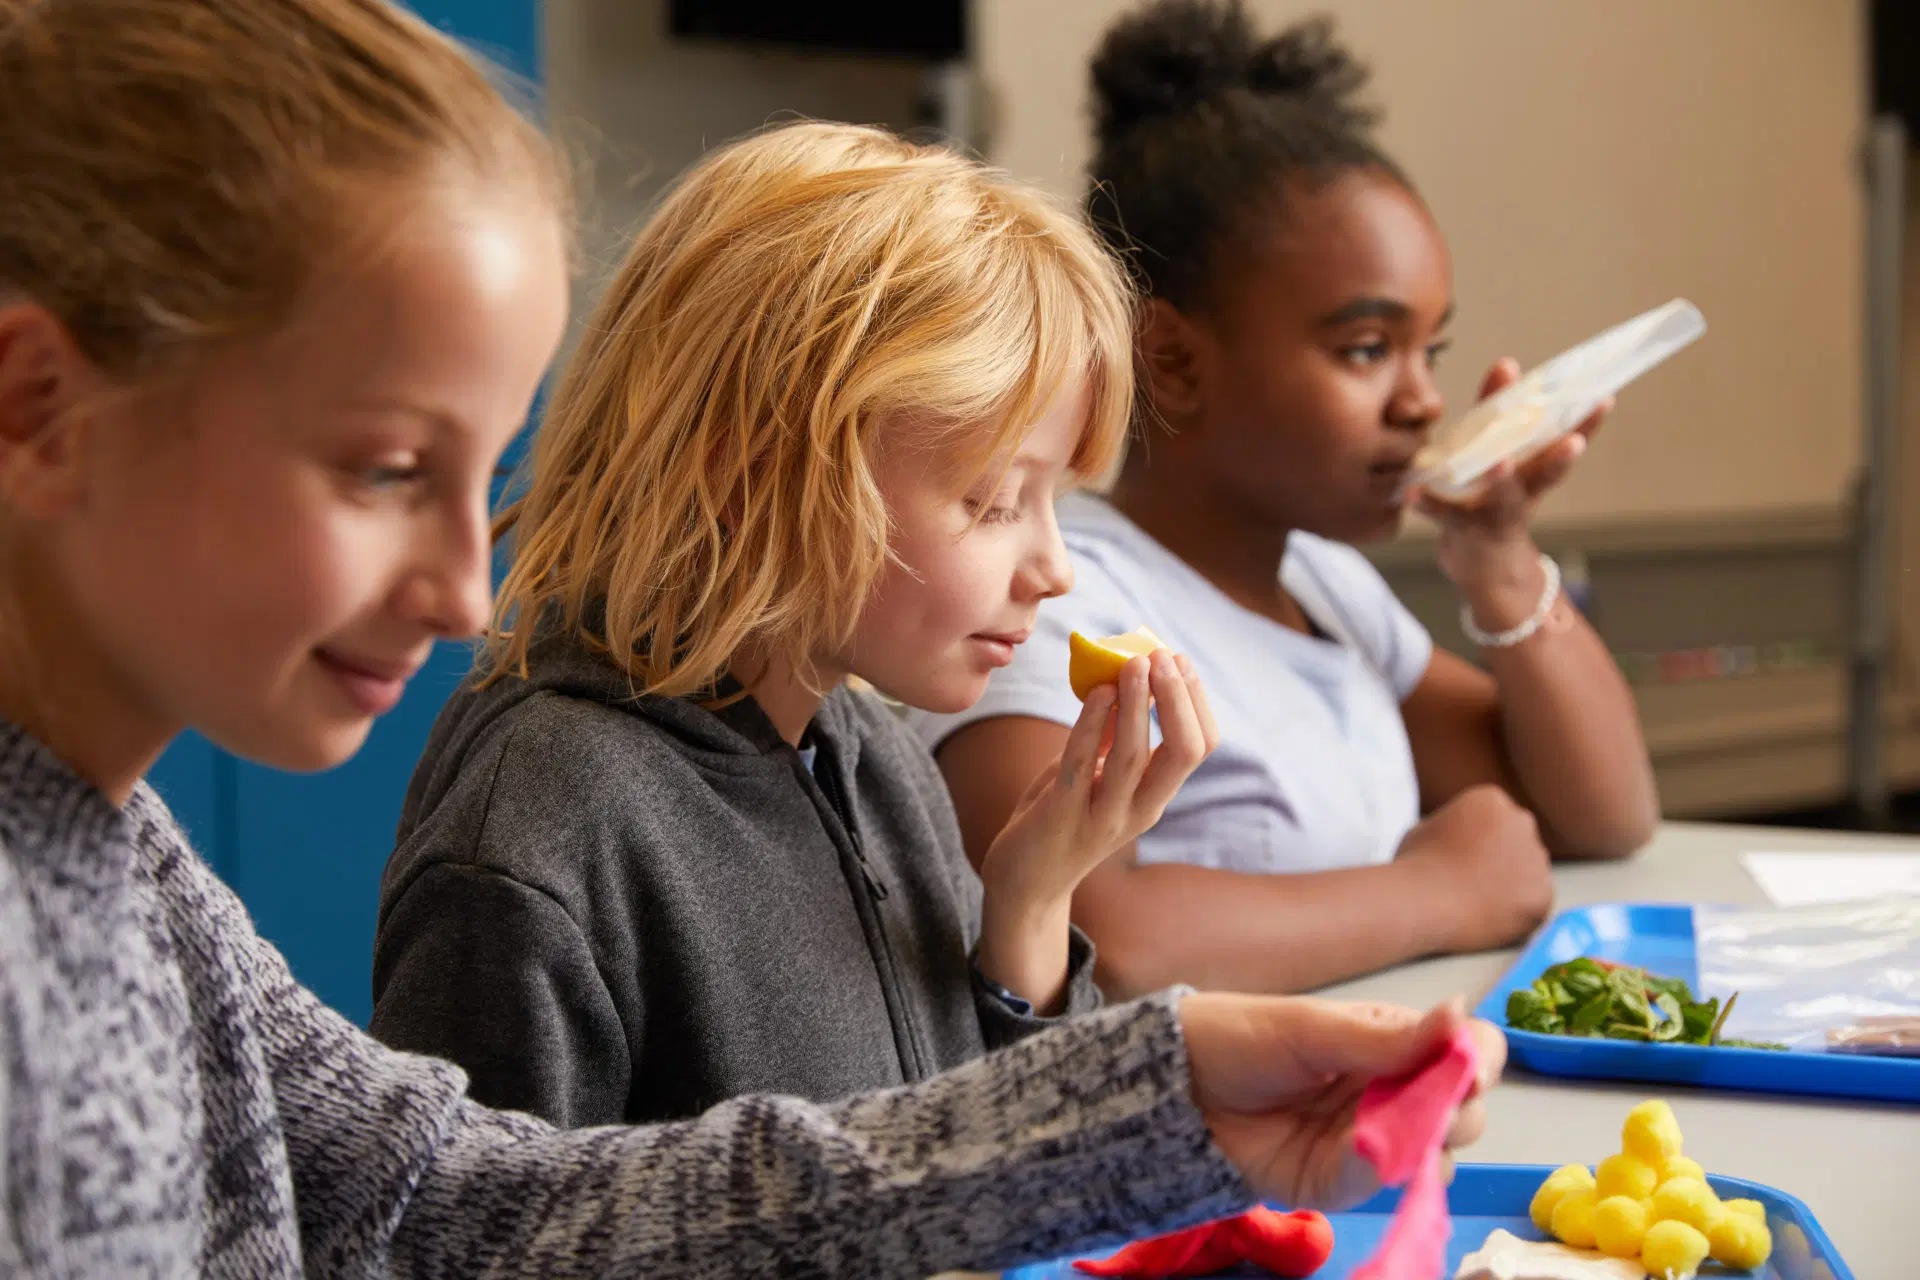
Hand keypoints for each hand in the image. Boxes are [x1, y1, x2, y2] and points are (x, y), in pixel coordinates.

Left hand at [981, 649, 1217, 907]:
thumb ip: (1111, 737)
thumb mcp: (1096, 776)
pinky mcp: (1062, 818)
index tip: (1179, 659)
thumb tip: (1126, 676)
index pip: (1200, 746)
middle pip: (1182, 752)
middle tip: (1163, 656)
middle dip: (1178, 700)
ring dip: (1137, 705)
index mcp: (1155, 796)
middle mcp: (1140, 810)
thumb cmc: (1061, 818)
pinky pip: (1080, 765)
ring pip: (1132, 757)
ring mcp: (1103, 818)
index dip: (1196, 701)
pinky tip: (1097, 693)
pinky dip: (1091, 725)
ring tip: (1134, 664)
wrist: (1025, 883)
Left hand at [1180, 993, 1505, 1209]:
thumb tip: (1460, 1014)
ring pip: (1435, 1156)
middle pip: (1465, 1112)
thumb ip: (1386, 1037)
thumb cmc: (1239, 1040)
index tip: (1472, 1072)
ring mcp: (1372, 1140)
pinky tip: (1357, 1151)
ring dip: (1422, 1145)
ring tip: (1383, 1126)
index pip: (1467, 1052)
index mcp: (1394, 1043)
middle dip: (1458, 1110)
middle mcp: (1394, 1093)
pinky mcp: (1341, 1181)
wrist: (1177, 1088)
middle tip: (1431, 1103)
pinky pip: (1380, 1184)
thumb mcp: (1311, 1030)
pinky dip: (1376, 1169)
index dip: (1480, 1062)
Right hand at [1396, 784, 1553, 953]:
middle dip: (1504, 860)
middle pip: (1520, 842)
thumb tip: (1460, 835)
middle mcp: (1521, 822)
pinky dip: (1518, 912)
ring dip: (1513, 886)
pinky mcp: (1543, 894)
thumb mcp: (1426, 829)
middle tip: (1476, 883)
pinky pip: (1535, 903)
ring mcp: (1536, 858)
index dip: (1480, 842)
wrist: (1423, 903)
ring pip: (1530, 873)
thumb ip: (1454, 828)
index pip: (1498, 820)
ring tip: (1478, 903)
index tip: (1461, 860)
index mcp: (1491, 800)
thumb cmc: (1415, 866)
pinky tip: (1490, 916)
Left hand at [1413, 359, 1609, 628]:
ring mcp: (1493, 513)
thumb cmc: (1495, 499)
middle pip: (1544, 474)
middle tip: (1572, 442)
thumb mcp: (1506, 457)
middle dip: (1558, 458)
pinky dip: (1426, 503)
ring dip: (1502, 479)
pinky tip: (1411, 491)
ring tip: (1500, 463)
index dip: (1587, 423)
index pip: (1565, 443)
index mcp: (1536, 472)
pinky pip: (1441, 514)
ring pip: (1502, 497)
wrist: (1484, 566)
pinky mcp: (1460, 528)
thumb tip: (1507, 365)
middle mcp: (1522, 492)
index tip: (1604, 398)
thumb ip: (1500, 413)